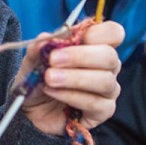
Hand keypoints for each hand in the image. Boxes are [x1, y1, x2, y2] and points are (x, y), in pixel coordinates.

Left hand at [20, 20, 122, 135]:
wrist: (33, 110)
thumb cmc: (40, 80)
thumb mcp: (34, 60)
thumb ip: (39, 47)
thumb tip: (44, 39)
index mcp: (96, 46)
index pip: (113, 33)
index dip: (97, 33)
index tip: (72, 37)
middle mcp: (108, 67)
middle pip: (109, 56)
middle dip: (80, 56)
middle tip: (53, 59)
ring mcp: (109, 90)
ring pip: (104, 81)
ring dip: (74, 78)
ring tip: (49, 78)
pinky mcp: (104, 112)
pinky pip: (94, 102)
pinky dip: (70, 96)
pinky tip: (53, 92)